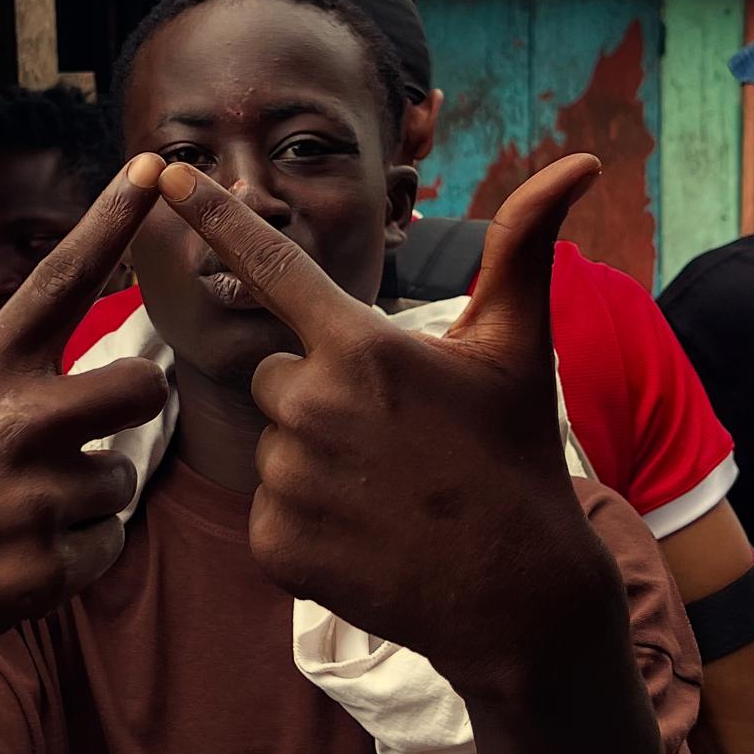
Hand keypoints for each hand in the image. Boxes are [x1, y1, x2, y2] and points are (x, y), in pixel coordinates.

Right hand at [0, 156, 169, 672]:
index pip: (60, 278)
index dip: (110, 220)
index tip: (152, 167)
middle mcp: (14, 427)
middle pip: (142, 385)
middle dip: (129, 398)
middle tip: (80, 418)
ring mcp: (31, 503)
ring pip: (123, 475)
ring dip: (87, 488)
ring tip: (17, 499)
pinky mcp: (43, 570)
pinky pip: (108, 542)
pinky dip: (76, 548)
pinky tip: (17, 550)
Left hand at [158, 153, 617, 701]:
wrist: (520, 594)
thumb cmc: (515, 454)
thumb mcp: (517, 346)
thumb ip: (522, 246)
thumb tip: (583, 159)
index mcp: (361, 348)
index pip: (269, 265)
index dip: (217, 214)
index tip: (170, 172)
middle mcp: (312, 407)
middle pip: (273, 376)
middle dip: (316, 396)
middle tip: (388, 436)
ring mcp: (289, 482)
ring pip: (272, 446)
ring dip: (311, 462)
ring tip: (381, 489)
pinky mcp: (274, 545)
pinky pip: (266, 510)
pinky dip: (304, 521)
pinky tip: (361, 533)